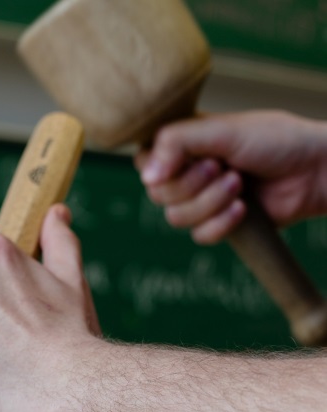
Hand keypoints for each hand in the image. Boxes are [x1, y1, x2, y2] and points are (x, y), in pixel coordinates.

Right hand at [135, 111, 326, 243]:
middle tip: (222, 168)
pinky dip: (222, 224)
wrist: (313, 170)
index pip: (145, 161)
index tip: (189, 158)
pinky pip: (200, 237)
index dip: (160, 167)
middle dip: (192, 184)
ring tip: (240, 184)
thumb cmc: (274, 141)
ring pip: (177, 218)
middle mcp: (188, 172)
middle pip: (158, 194)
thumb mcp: (222, 131)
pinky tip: (245, 209)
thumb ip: (177, 143)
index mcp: (184, 144)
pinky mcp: (220, 224)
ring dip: (210, 203)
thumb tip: (146, 177)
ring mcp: (203, 200)